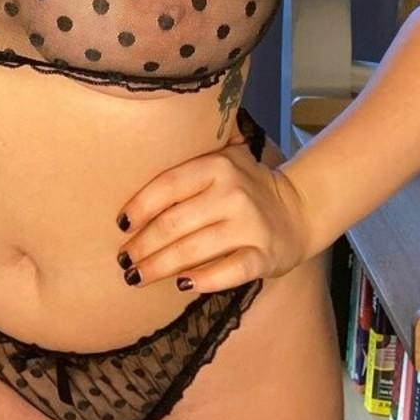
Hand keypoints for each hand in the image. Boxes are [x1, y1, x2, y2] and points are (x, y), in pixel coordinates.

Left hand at [113, 142, 310, 293]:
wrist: (299, 209)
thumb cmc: (245, 186)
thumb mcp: (225, 156)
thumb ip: (194, 146)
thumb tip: (145, 134)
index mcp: (218, 165)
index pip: (167, 186)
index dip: (139, 207)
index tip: (121, 224)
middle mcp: (233, 193)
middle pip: (173, 223)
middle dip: (142, 245)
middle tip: (124, 260)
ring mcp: (250, 226)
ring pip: (193, 250)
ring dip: (159, 267)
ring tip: (136, 276)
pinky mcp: (264, 255)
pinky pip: (229, 271)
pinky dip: (203, 280)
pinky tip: (181, 285)